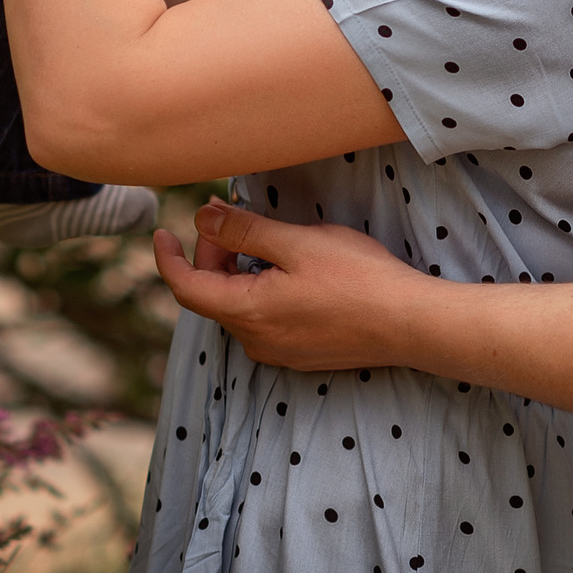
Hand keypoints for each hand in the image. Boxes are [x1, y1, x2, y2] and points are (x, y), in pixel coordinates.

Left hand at [156, 198, 423, 371]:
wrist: (410, 323)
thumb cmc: (358, 278)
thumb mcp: (297, 243)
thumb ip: (244, 232)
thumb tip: (202, 218)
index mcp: (248, 313)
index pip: (186, 288)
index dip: (169, 257)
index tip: (162, 231)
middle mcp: (256, 341)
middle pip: (213, 296)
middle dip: (212, 255)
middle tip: (229, 216)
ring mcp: (279, 353)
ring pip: (238, 309)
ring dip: (236, 273)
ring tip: (261, 239)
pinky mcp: (301, 355)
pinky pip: (263, 322)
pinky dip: (258, 292)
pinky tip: (285, 271)